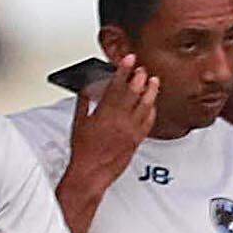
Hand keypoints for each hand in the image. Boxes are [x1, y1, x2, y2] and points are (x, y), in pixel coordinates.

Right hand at [67, 56, 158, 193]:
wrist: (90, 173)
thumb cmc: (82, 151)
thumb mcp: (78, 124)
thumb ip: (83, 103)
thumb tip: (86, 89)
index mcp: (103, 114)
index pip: (116, 85)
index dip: (124, 70)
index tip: (129, 59)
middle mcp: (119, 120)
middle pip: (133, 92)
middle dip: (139, 78)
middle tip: (142, 69)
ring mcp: (130, 130)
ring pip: (145, 105)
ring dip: (150, 91)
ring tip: (153, 81)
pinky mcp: (137, 139)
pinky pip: (149, 122)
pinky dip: (152, 110)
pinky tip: (152, 104)